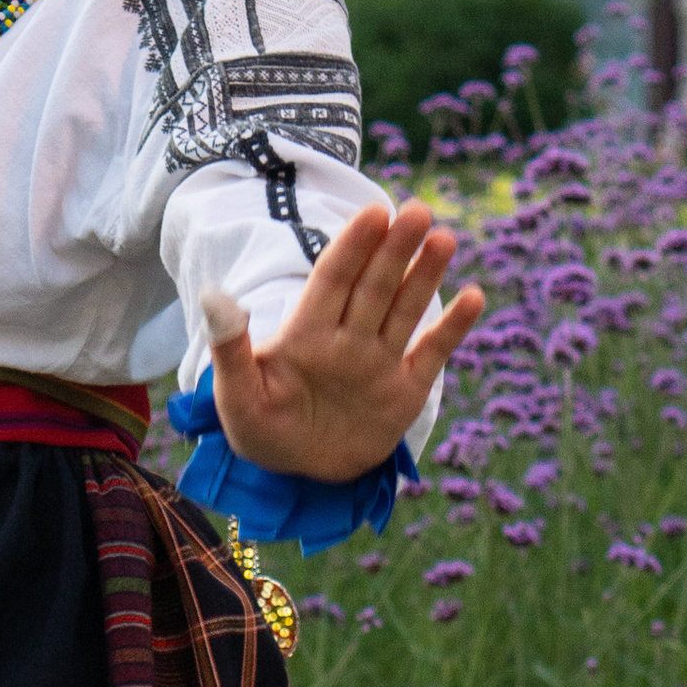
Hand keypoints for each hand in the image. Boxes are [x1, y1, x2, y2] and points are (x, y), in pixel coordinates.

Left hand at [202, 200, 485, 485]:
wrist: (295, 475)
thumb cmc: (259, 429)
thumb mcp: (235, 393)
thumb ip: (229, 345)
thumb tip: (214, 294)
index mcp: (306, 333)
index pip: (333, 279)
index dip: (353, 247)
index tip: (374, 213)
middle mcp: (347, 339)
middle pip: (374, 285)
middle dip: (395, 249)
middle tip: (418, 211)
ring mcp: (378, 362)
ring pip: (404, 309)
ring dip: (424, 276)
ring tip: (443, 239)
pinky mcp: (404, 392)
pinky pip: (431, 354)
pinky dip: (451, 329)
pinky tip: (473, 297)